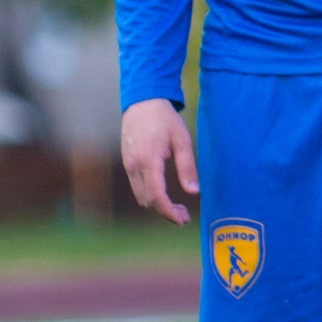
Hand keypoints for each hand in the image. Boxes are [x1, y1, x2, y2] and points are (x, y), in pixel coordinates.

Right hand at [120, 98, 198, 224]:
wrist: (142, 101)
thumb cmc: (165, 119)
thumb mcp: (182, 140)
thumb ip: (187, 166)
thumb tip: (194, 192)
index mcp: (149, 160)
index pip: (157, 196)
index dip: (169, 213)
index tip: (182, 220)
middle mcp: (135, 166)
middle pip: (148, 201)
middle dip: (165, 212)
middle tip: (185, 215)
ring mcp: (129, 165)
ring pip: (141, 196)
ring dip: (158, 206)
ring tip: (178, 207)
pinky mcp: (128, 163)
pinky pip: (138, 187)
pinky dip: (151, 196)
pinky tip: (165, 194)